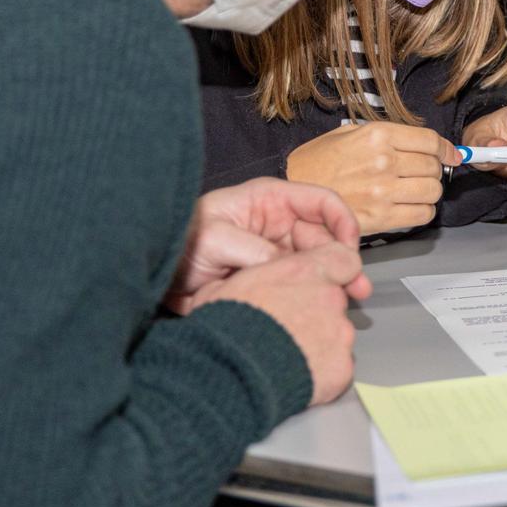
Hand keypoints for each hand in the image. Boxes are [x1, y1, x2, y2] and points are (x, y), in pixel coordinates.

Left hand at [164, 179, 366, 312]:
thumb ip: (254, 251)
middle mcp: (275, 224)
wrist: (151, 275)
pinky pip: (297, 282)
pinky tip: (318, 305)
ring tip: (347, 300)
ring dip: (332, 279)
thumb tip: (289, 268)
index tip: (351, 248)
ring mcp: (272, 252)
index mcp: (267, 201)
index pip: (320, 203)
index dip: (342, 222)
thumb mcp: (215, 241)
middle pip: (324, 238)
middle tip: (355, 286)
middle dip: (342, 260)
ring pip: (314, 263)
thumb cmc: (178, 243)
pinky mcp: (267, 277)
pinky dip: (311, 293)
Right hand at [193, 242, 364, 403]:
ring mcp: (340, 334)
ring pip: (336, 334)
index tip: (319, 283)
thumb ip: (251, 279)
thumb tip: (242, 284)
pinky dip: (322, 372)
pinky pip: (337, 367)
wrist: (228, 375)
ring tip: (284, 357)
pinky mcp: (341, 368)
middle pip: (335, 301)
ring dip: (317, 343)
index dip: (334, 272)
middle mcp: (329, 298)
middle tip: (286, 329)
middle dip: (316, 313)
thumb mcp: (221, 287)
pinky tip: (294, 376)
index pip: (343, 260)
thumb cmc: (222, 332)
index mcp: (304, 271)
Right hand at [285, 122, 460, 233]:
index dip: (446, 149)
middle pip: (433, 168)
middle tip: (419, 174)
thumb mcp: (349, 133)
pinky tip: (407, 206)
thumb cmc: (318, 162)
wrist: (292, 189)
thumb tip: (428, 145)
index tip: (452, 155)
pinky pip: (422, 215)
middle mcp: (384, 161)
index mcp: (377, 135)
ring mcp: (383, 191)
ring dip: (428, 192)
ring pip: (432, 191)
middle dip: (432, 171)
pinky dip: (422, 211)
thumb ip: (389, 137)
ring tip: (412, 191)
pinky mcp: (381, 217)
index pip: (430, 141)